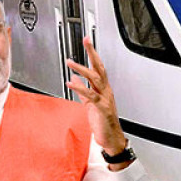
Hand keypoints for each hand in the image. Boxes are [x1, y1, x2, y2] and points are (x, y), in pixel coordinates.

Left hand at [65, 37, 129, 169]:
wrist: (110, 138)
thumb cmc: (102, 122)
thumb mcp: (90, 103)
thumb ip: (82, 90)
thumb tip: (74, 78)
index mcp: (103, 89)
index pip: (98, 67)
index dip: (92, 54)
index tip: (87, 41)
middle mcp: (105, 91)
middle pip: (100, 68)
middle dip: (92, 53)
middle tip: (86, 41)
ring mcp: (104, 98)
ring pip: (95, 79)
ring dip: (82, 69)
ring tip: (70, 62)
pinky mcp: (101, 108)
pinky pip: (90, 96)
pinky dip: (80, 88)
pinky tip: (71, 83)